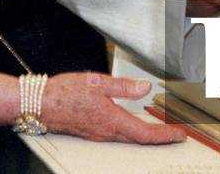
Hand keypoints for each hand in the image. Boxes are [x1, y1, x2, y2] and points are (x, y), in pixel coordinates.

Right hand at [40, 73, 185, 143]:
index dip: (165, 136)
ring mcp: (99, 134)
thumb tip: (145, 88)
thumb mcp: (98, 82)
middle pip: (140, 139)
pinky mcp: (92, 132)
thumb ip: (124, 86)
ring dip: (147, 135)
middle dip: (160, 137)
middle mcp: (106, 132)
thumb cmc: (64, 92)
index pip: (145, 134)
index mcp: (111, 120)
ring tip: (161, 129)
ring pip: (129, 138)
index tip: (179, 135)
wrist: (40, 104)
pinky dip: (132, 132)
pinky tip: (134, 123)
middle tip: (175, 133)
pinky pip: (118, 135)